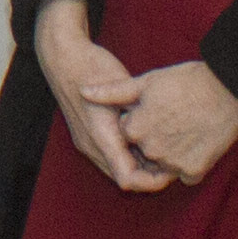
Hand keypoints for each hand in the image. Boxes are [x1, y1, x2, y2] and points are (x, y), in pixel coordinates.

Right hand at [32, 0, 166, 194]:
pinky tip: (146, 139)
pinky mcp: (87, 137)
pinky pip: (111, 157)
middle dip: (150, 175)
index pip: (128, 179)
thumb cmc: (93, 67)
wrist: (62, 56)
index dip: (153, 181)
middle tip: (175, 160)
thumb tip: (166, 137)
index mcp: (100, 137)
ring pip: (118, 169)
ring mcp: (86, 143)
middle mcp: (91, 146)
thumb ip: (140, 116)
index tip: (173, 170)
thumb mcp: (123, 89)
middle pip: (125, 178)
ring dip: (140, 165)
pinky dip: (130, 155)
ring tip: (164, 151)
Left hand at [121, 57, 237, 185]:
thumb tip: (83, 91)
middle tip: (173, 116)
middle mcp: (151, 150)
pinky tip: (197, 140)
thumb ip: (113, 92)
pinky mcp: (194, 172)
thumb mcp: (147, 81)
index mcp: (136, 129)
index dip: (140, 117)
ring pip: (163, 163)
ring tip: (185, 126)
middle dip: (153, 137)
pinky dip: (188, 161)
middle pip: (145, 149)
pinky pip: (184, 173)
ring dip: (169, 152)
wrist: (230, 91)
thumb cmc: (187, 81)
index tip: (155, 106)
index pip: (128, 131)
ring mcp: (173, 163)